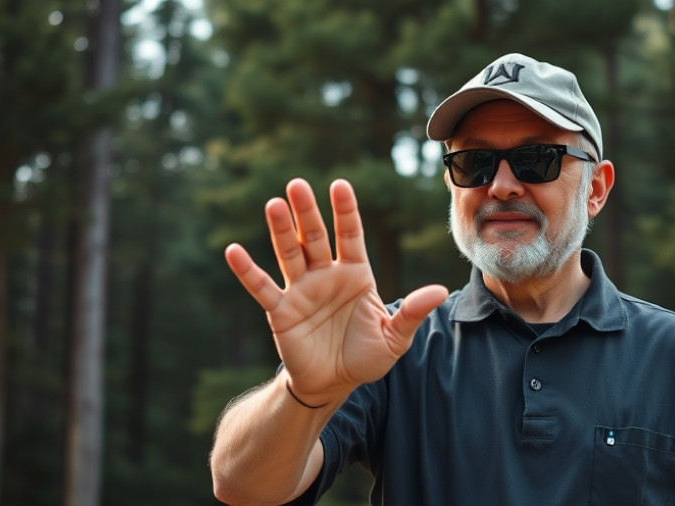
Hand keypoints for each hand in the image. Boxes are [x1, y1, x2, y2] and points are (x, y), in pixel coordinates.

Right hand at [225, 179, 448, 405]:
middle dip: (307, 212)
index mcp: (356, 275)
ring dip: (281, 231)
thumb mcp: (395, 337)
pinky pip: (263, 288)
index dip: (345, 211)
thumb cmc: (366, 357)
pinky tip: (233, 251)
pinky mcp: (281, 312)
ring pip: (290, 254)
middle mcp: (326, 275)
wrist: (335, 385)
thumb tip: (441, 290)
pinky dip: (248, 271)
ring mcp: (302, 291)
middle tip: (297, 184)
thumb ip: (413, 312)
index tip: (339, 184)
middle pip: (316, 237)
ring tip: (273, 204)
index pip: (350, 235)